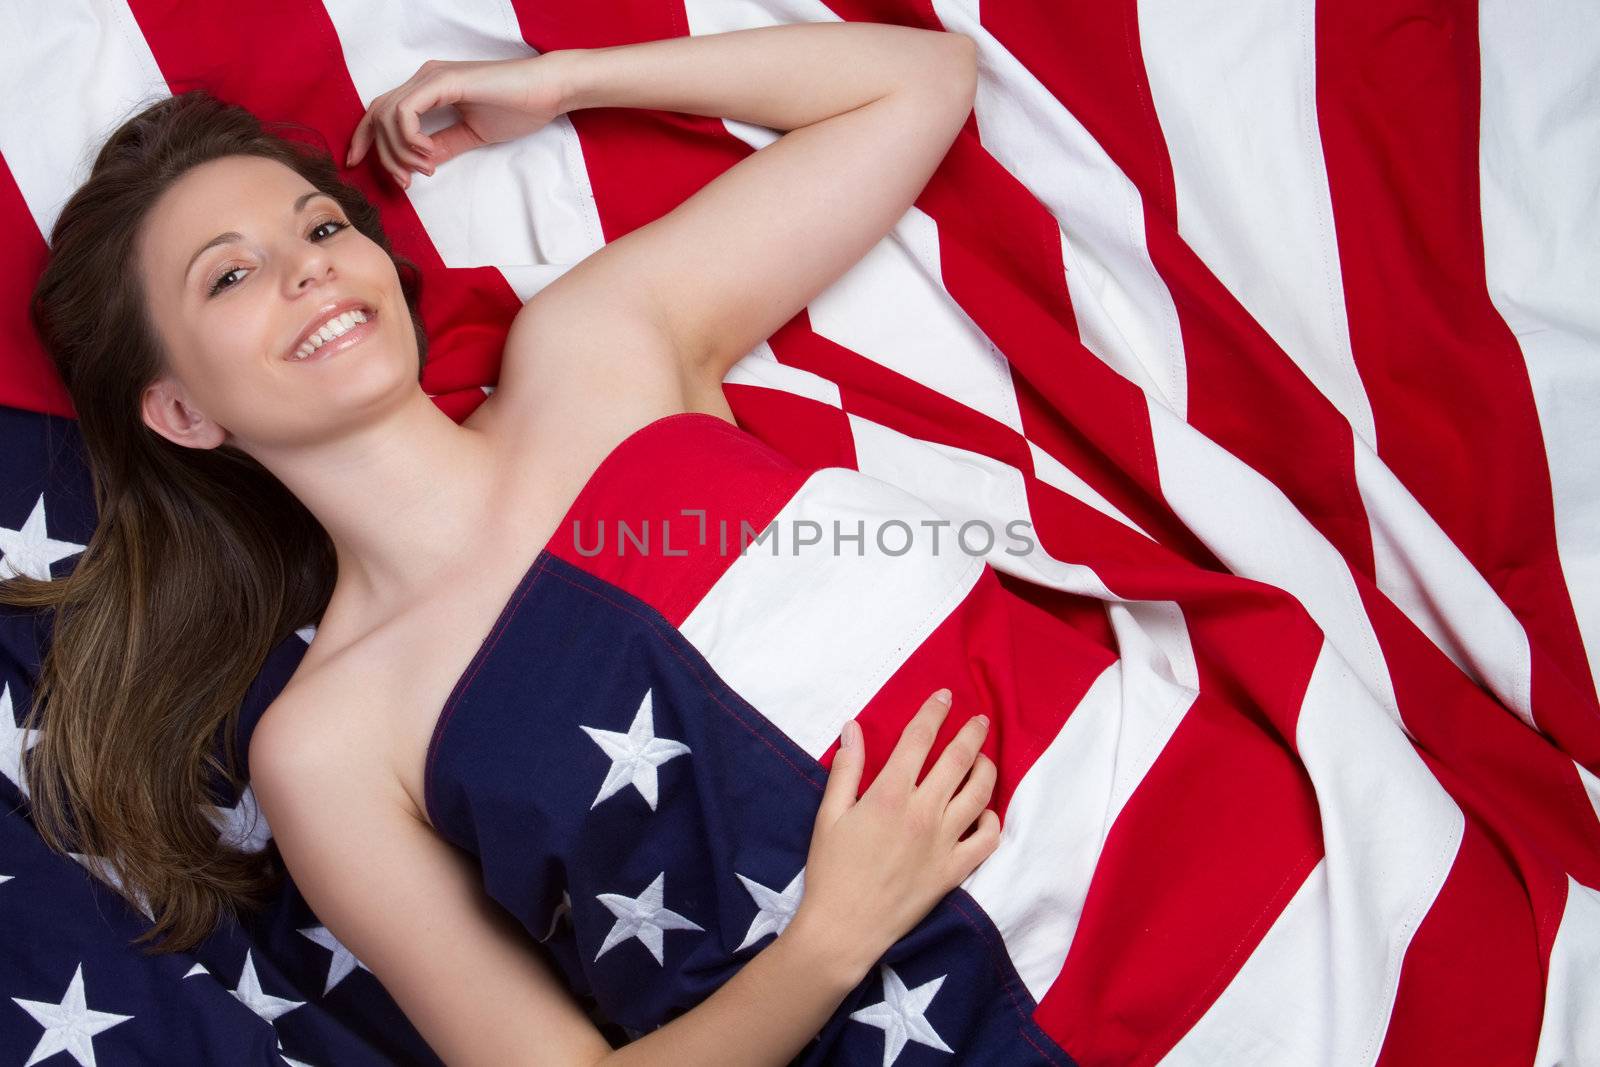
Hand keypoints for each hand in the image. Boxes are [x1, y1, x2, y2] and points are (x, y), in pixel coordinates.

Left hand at [345, 54, 566, 186]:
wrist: (548, 92)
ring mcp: (432, 78)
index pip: (381, 111)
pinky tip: (430, 154)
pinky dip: (411, 138)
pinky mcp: (443, 82)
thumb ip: (444, 145)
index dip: (364, 138)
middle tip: (405, 182)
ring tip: (426, 169)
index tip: (358, 165)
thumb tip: (419, 163)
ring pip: (388, 115)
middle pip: (377, 115)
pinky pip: (406, 112)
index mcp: (429, 90)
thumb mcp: (473, 134)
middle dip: (382, 154)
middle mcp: (424, 79)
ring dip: (400, 151)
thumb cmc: (518, 109)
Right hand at [788, 689, 999, 977]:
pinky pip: (986, 840)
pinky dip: (992, 820)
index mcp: (890, 794)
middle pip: (958, 760)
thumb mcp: (829, 814)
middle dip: (972, 733)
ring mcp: (944, 842)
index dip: (934, 713)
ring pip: (980, 794)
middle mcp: (923, 813)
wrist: (844, 929)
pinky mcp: (954, 870)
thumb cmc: (830, 870)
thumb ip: (846, 768)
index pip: (919, 740)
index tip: (945, 697)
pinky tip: (986, 811)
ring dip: (987, 769)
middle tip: (980, 719)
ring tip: (985, 758)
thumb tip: (853, 727)